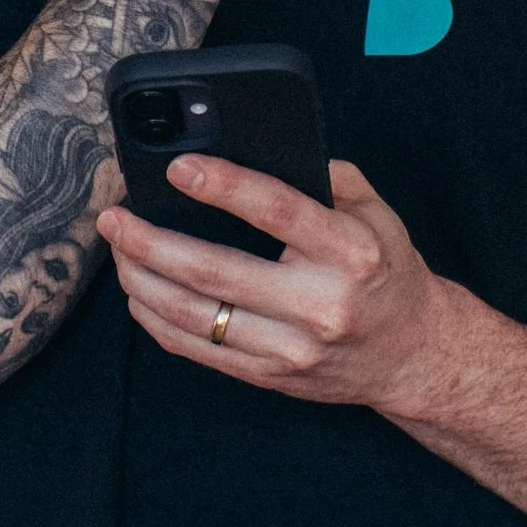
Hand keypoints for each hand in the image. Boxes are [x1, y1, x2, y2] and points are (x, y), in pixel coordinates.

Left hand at [97, 158, 458, 414]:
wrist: (412, 354)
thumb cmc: (386, 270)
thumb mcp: (376, 212)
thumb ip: (327, 176)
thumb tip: (261, 150)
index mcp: (349, 252)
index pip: (276, 212)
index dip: (222, 187)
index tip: (177, 169)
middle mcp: (319, 304)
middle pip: (214, 271)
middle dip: (150, 241)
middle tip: (115, 217)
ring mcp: (291, 349)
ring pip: (195, 316)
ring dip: (141, 281)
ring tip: (119, 251)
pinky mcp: (270, 377)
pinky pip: (198, 350)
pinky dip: (158, 320)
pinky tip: (140, 294)